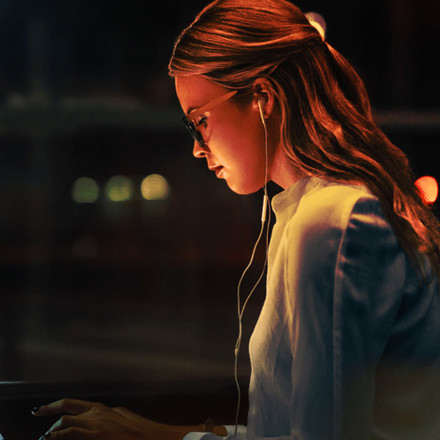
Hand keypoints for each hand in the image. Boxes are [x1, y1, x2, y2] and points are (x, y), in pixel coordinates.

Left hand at [32, 398, 180, 439]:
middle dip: (48, 412)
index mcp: (100, 407)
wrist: (149, 436)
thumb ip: (106, 416)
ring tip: (46, 438)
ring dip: (53, 430)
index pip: (72, 403)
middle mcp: (95, 412)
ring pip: (66, 421)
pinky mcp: (96, 435)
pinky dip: (60, 436)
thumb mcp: (121, 417)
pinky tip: (54, 439)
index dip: (53, 405)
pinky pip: (71, 433)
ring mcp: (95, 423)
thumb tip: (99, 417)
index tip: (40, 410)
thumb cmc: (138, 429)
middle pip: (66, 408)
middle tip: (37, 420)